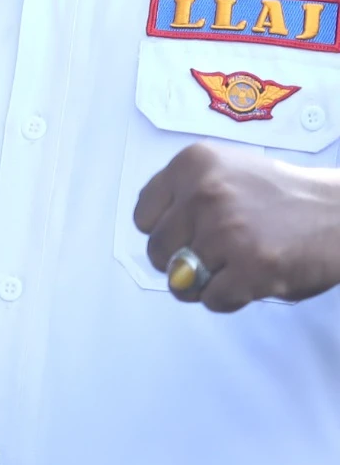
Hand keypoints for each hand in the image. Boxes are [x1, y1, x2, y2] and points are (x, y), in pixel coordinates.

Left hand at [134, 140, 339, 310]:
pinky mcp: (251, 267)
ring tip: (229, 271)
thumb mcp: (223, 172)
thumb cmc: (281, 196)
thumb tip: (157, 237)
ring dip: (202, 285)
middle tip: (209, 260)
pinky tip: (246, 282)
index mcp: (192, 165)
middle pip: (157, 251)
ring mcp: (226, 232)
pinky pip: (212, 299)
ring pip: (181, 280)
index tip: (183, 236)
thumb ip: (185, 195)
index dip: (162, 232)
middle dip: (178, 262)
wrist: (339, 212)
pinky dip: (226, 299)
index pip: (143, 215)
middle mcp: (203, 194)